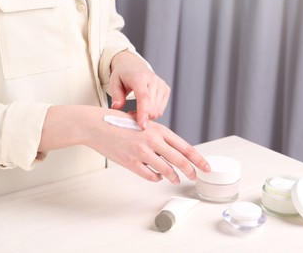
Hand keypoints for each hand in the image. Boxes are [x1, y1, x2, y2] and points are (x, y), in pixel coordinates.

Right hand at [39, 106, 210, 183]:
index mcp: (158, 129)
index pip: (185, 147)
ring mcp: (141, 152)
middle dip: (191, 171)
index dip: (198, 159)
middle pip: (180, 160)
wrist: (97, 125)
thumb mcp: (144, 123)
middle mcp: (153, 140)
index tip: (206, 167)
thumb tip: (174, 149)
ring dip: (173, 177)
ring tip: (176, 179)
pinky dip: (156, 178)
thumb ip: (159, 135)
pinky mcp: (131, 162)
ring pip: (166, 170)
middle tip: (195, 177)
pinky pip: (150, 175)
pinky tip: (157, 176)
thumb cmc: (120, 123)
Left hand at [108, 51, 169, 128]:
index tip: (142, 126)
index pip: (144, 97)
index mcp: (139, 77)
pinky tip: (144, 107)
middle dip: (142, 117)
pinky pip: (161, 109)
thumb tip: (117, 107)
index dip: (143, 112)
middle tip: (130, 115)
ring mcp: (161, 84)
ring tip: (136, 110)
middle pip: (152, 107)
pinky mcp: (166, 89)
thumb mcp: (114, 83)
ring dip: (147, 115)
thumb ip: (116, 96)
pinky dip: (152, 113)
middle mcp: (153, 80)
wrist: (134, 65)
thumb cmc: (123, 75)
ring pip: (157, 110)